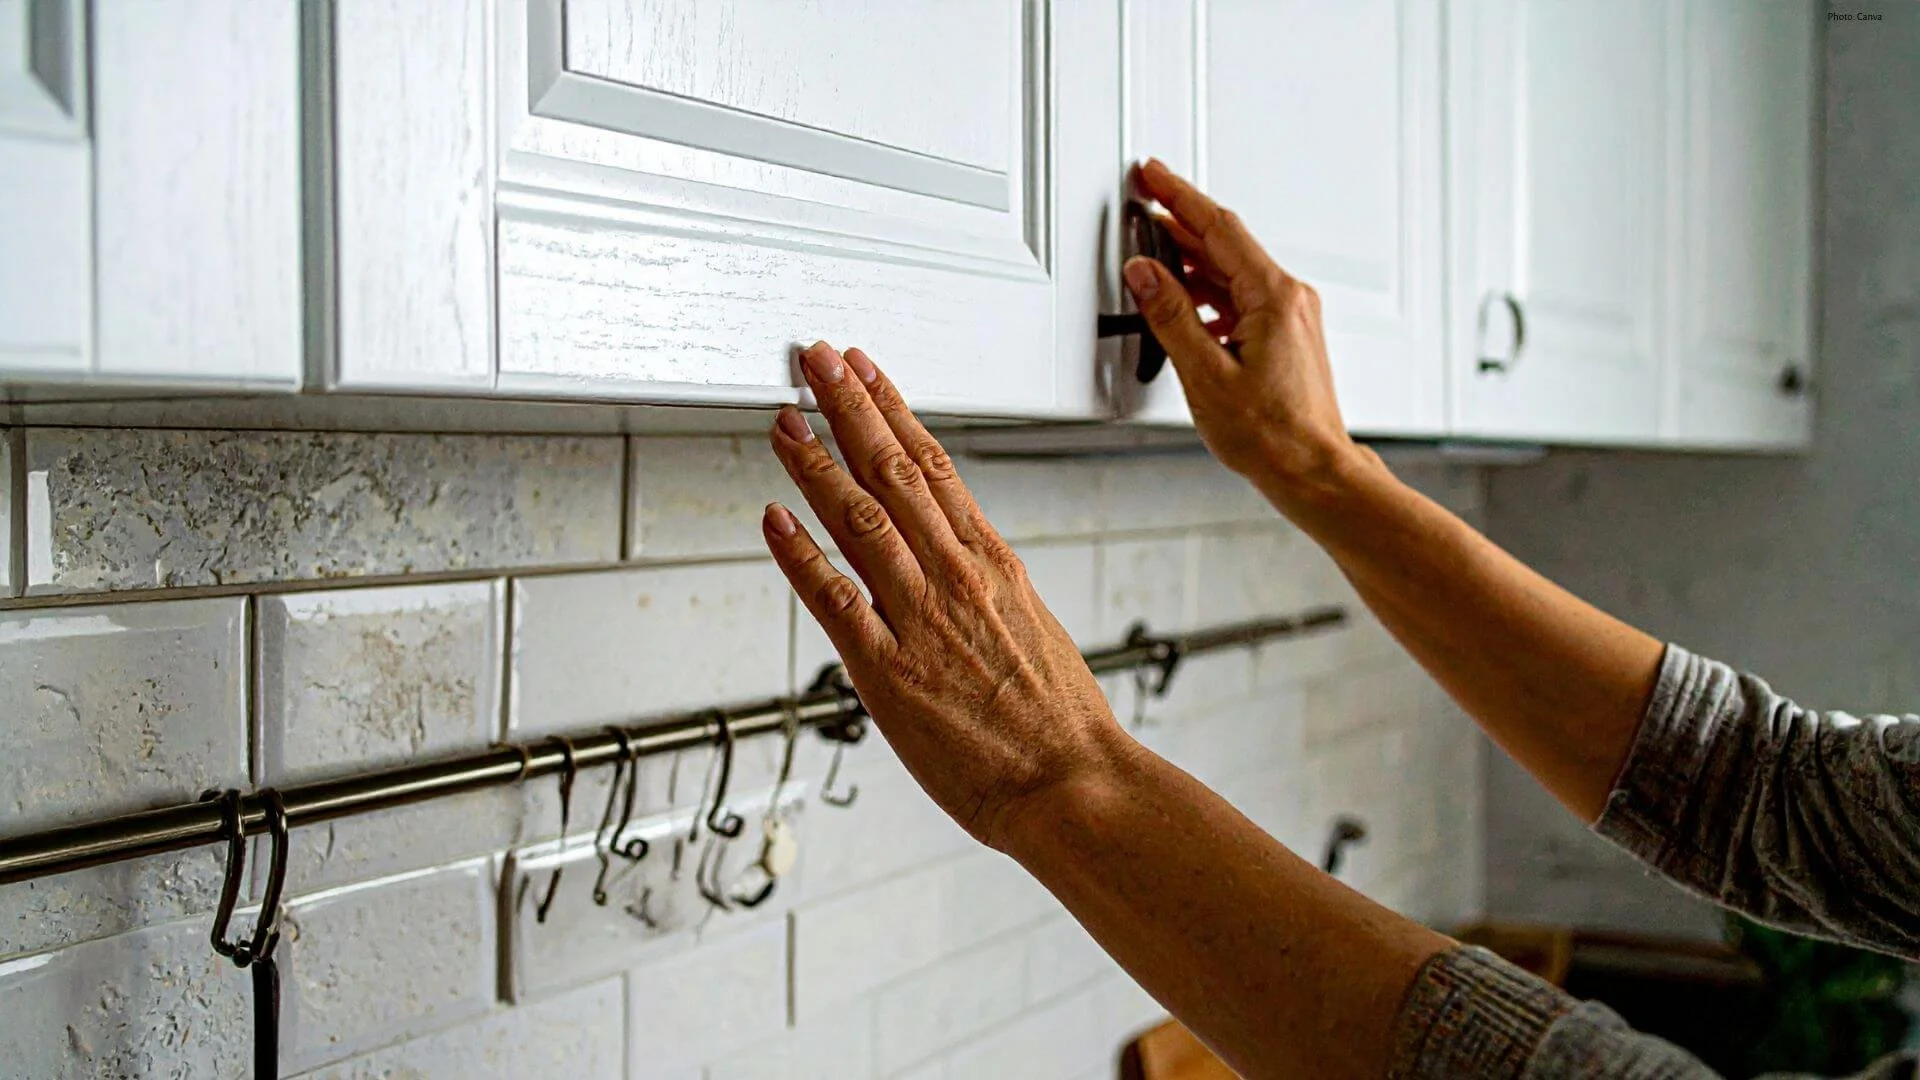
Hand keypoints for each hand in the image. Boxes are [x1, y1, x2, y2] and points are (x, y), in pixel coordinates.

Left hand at [762, 342, 1131, 849]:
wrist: (1074, 784)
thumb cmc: (1061, 725)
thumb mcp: (1036, 631)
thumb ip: (994, 593)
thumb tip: (971, 571)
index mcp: (995, 564)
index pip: (937, 465)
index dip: (893, 410)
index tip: (867, 372)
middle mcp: (957, 577)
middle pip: (893, 471)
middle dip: (848, 408)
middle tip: (814, 361)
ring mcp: (921, 619)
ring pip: (859, 518)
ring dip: (815, 462)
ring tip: (784, 419)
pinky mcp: (889, 670)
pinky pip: (834, 597)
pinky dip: (799, 553)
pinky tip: (773, 516)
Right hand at [1124, 159, 1369, 502]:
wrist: (1313, 471)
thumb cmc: (1274, 435)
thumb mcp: (1206, 374)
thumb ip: (1171, 316)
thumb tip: (1145, 273)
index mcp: (1273, 298)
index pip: (1218, 228)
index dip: (1179, 196)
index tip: (1152, 174)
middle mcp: (1289, 299)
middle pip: (1225, 243)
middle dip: (1180, 220)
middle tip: (1145, 199)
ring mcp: (1291, 317)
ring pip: (1232, 272)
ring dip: (1191, 259)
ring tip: (1152, 254)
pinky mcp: (1287, 337)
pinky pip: (1241, 297)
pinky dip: (1208, 291)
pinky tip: (1184, 304)